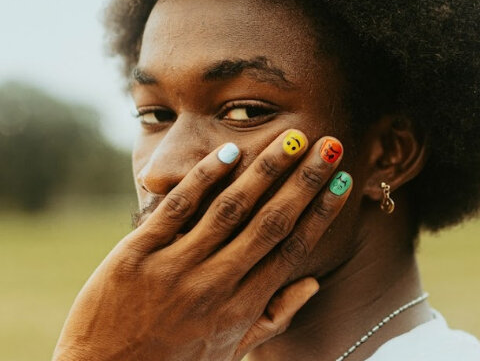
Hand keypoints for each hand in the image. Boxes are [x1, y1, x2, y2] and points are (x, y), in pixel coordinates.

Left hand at [52, 129, 351, 360]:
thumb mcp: (228, 352)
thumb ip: (271, 316)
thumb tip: (310, 283)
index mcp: (240, 309)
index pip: (291, 250)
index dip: (321, 214)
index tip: (343, 182)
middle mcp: (214, 286)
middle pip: (270, 222)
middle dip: (304, 181)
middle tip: (329, 145)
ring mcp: (175, 268)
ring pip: (230, 209)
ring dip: (265, 170)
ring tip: (291, 138)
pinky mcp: (136, 255)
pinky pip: (177, 208)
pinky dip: (204, 178)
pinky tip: (229, 153)